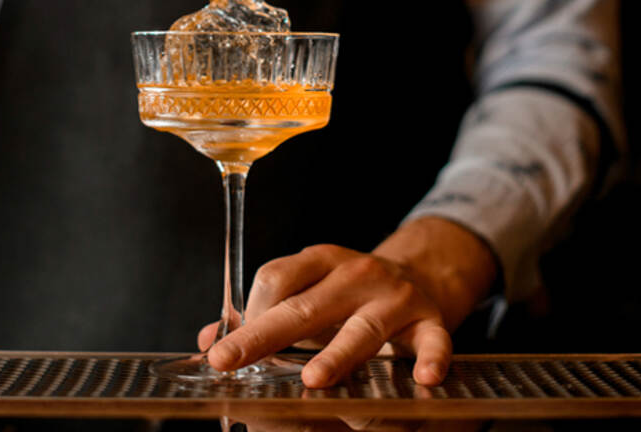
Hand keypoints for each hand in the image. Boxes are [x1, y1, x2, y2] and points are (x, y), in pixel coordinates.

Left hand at [199, 217, 497, 389]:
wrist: (420, 275)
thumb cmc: (349, 292)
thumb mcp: (308, 289)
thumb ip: (262, 313)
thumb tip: (207, 339)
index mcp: (319, 262)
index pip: (275, 277)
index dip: (249, 311)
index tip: (229, 346)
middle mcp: (355, 274)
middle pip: (304, 307)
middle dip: (265, 335)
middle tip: (230, 359)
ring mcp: (394, 297)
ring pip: (362, 329)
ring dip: (338, 353)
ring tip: (314, 377)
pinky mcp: (429, 320)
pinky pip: (434, 340)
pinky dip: (432, 358)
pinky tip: (424, 378)